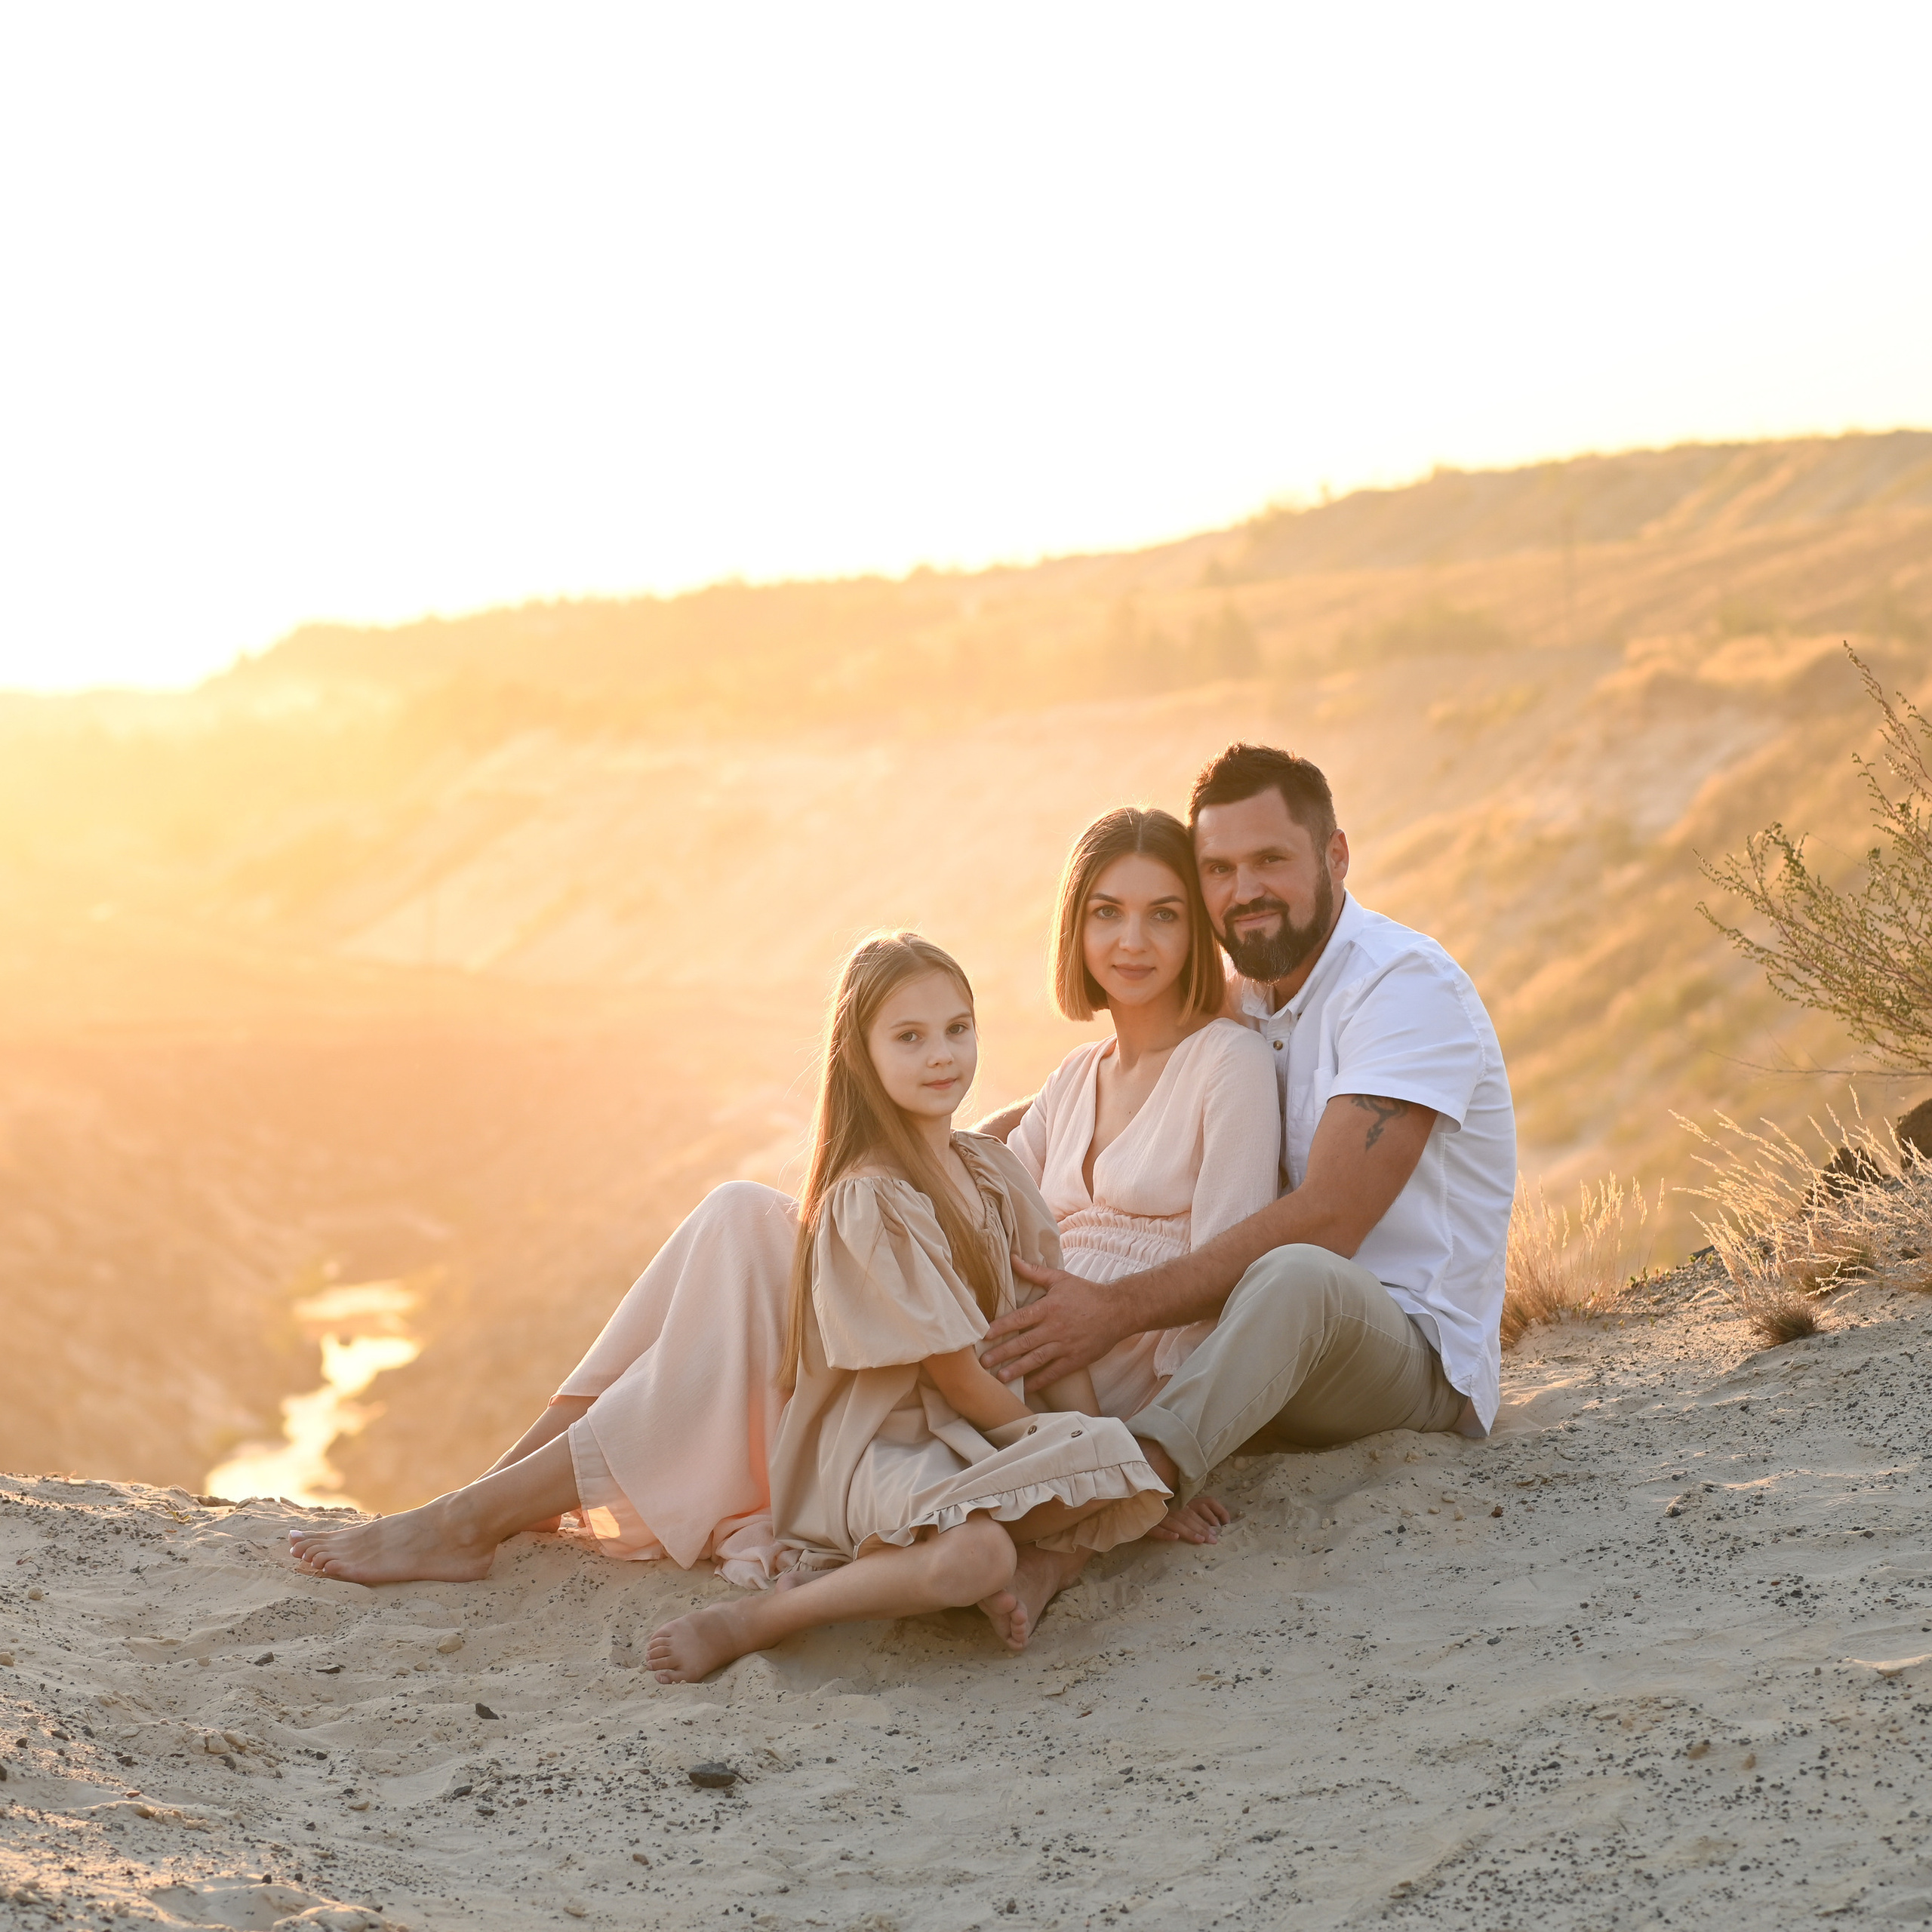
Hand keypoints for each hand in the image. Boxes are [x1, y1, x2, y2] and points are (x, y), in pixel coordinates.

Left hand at [979, 1259, 1127, 1384]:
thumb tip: (1012, 1258)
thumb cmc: (1086, 1293)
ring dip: (1017, 1369)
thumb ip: (1034, 1272)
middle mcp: (1055, 1328)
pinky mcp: (1075, 1359)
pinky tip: (1026, 1387)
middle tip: (984, 1362)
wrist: (1117, 1310)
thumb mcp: (1060, 1279)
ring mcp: (1065, 1346)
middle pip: (1024, 1342)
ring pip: (1037, 1360)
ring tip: (1000, 1377)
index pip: (1020, 1318)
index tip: (984, 1335)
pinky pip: (1054, 1372)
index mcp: (1049, 1308)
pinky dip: (1040, 1380)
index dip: (1001, 1327)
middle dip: (1002, 1353)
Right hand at [1144, 1493, 1231, 1544]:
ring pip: (1175, 1523)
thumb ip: (1187, 1510)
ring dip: (1188, 1531)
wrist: (1129, 1505)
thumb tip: (1210, 1523)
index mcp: (1177, 1501)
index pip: (1194, 1509)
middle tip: (1213, 1540)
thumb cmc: (1154, 1507)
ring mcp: (1156, 1514)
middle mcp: (1169, 1506)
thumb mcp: (1172, 1505)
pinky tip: (1174, 1538)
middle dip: (1201, 1529)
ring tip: (1200, 1540)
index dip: (1207, 1519)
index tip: (1217, 1530)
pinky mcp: (1145, 1523)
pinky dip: (1165, 1533)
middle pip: (1188, 1518)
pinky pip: (1155, 1529)